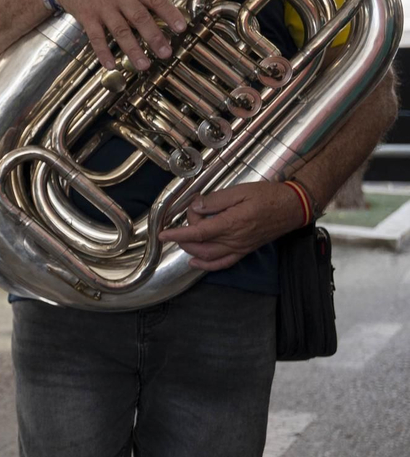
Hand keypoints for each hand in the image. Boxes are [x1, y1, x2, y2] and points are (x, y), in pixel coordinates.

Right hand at [51, 0, 186, 72]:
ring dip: (132, 49)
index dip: (169, 12)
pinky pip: (96, 37)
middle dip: (153, 36)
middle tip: (166, 53)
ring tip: (144, 65)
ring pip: (120, 31)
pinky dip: (102, 52)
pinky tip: (111, 65)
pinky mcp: (87, 18)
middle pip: (139, 17)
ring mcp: (101, 8)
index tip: (181, 27)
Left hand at [158, 181, 306, 270]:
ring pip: (208, 256)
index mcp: (232, 223)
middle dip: (186, 234)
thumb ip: (216, 200)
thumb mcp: (240, 191)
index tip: (162, 234)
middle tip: (191, 215)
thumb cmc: (269, 196)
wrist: (293, 207)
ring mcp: (239, 247)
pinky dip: (206, 266)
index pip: (197, 233)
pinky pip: (223, 263)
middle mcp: (234, 239)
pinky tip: (194, 262)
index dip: (177, 234)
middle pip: (199, 244)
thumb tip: (197, 206)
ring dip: (191, 249)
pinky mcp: (244, 251)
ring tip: (185, 237)